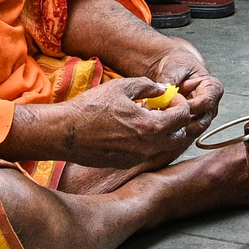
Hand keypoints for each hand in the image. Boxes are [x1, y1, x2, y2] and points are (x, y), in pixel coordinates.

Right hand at [18, 76, 201, 169]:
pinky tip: (130, 129)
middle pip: (179, 136)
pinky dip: (146, 141)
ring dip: (162, 132)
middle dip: (176, 121)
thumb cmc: (90, 108)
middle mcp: (148, 146)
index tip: (169, 98)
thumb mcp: (121, 87)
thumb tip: (161, 89)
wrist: (65, 132)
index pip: (183, 117)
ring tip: (145, 117)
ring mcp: (137, 157)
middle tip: (162, 109)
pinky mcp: (125, 163)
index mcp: (150, 126)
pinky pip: (145, 152)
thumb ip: (147, 86)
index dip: (180, 104)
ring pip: (163, 146)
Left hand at [142, 39, 222, 131]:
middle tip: (163, 119)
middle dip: (182, 123)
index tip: (173, 107)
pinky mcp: (191, 126)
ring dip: (175, 130)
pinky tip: (158, 127)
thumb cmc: (177, 66)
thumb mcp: (174, 67)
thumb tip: (163, 91)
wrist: (172, 71)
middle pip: (202, 123)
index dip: (189, 107)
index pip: (206, 102)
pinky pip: (183, 136)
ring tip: (158, 122)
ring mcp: (202, 118)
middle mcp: (211, 106)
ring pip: (192, 133)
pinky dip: (171, 133)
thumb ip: (170, 80)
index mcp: (212, 88)